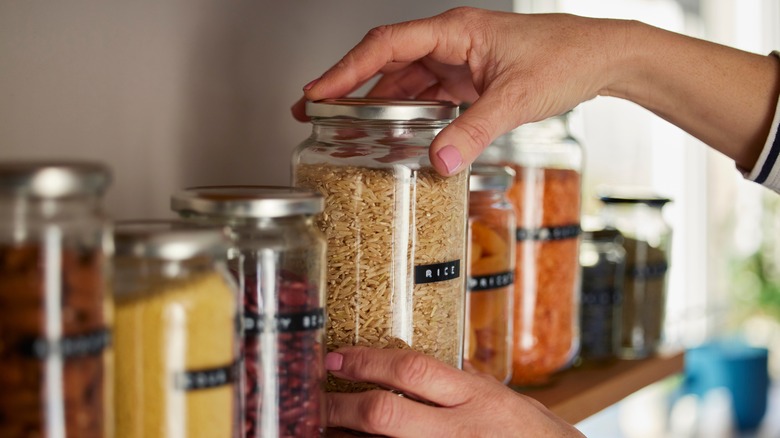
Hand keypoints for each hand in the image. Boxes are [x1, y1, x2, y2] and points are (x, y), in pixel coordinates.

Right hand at [291, 7, 626, 175]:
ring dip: (376, 103)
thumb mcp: (514, 99)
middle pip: (385, 62)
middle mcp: (451, 41)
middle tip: (314, 111)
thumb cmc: (566, 58)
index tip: (318, 91)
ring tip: (345, 127)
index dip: (346, 69)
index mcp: (454, 31)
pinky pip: (428, 94)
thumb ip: (474, 131)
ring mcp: (458, 60)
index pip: (386, 46)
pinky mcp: (469, 78)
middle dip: (349, 87)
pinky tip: (394, 131)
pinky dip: (407, 113)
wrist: (600, 59)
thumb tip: (437, 161)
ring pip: (405, 81)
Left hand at [324, 346, 583, 436]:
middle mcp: (459, 430)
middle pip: (385, 414)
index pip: (412, 372)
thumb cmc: (537, 436)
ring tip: (321, 427)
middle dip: (342, 407)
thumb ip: (471, 381)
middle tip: (315, 398)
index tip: (338, 358)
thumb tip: (442, 361)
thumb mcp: (507, 398)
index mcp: (475, 397)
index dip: (368, 362)